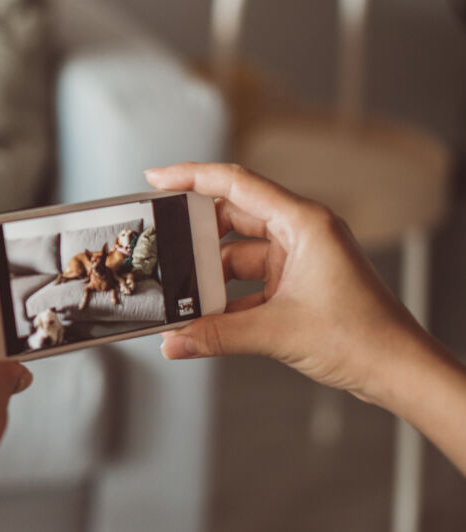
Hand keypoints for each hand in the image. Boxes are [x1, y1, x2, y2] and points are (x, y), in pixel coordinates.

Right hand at [146, 163, 434, 404]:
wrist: (399, 371)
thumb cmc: (365, 337)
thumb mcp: (278, 331)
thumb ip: (217, 335)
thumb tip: (173, 341)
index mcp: (304, 223)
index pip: (237, 184)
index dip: (192, 177)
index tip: (157, 179)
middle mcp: (302, 234)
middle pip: (233, 217)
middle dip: (195, 234)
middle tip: (160, 242)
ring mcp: (300, 260)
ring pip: (238, 255)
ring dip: (210, 275)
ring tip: (180, 292)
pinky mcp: (297, 286)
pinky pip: (249, 282)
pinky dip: (226, 298)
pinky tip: (205, 318)